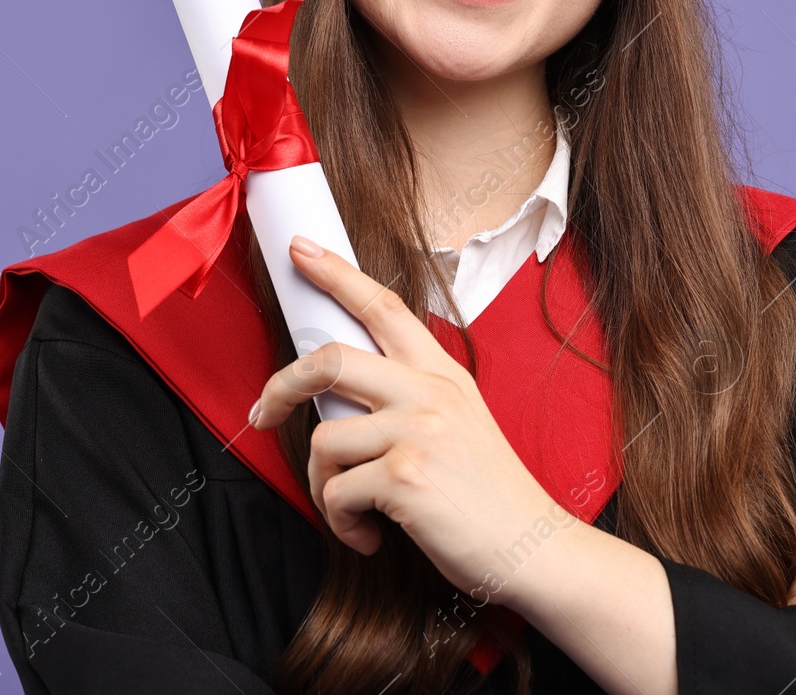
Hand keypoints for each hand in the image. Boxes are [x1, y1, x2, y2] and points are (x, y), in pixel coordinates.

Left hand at [249, 235, 566, 599]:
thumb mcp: (460, 423)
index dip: (336, 273)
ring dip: (323, 484)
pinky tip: (370, 535)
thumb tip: (342, 401)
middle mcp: (430, 392)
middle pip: (331, 360)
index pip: (383, 306)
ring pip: (324, 439)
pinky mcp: (404, 477)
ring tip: (353, 508)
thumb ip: (410, 400)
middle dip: (281, 386)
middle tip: (263, 413)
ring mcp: (417, 431)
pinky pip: (336, 493)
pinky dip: (342, 523)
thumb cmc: (490, 495)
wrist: (532, 547)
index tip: (300, 249)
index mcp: (443, 374)